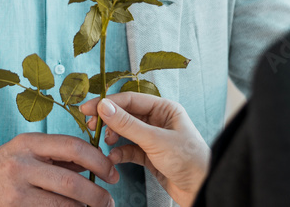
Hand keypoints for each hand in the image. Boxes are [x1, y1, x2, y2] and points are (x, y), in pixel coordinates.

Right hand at [0, 132, 118, 205]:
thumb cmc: (9, 167)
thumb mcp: (29, 151)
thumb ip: (59, 155)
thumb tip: (98, 162)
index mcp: (29, 143)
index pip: (72, 146)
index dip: (98, 160)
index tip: (112, 172)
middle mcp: (21, 165)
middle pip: (71, 183)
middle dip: (97, 195)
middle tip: (108, 201)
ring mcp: (17, 191)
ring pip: (64, 205)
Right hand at [80, 93, 209, 206]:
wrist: (202, 190)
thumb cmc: (188, 160)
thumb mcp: (155, 140)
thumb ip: (128, 124)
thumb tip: (103, 107)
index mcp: (165, 108)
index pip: (131, 99)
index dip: (108, 103)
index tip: (88, 108)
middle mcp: (158, 120)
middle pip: (126, 114)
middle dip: (109, 120)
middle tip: (91, 126)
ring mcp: (153, 138)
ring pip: (126, 132)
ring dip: (113, 136)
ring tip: (104, 142)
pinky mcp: (150, 156)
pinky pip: (129, 149)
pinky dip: (119, 153)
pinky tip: (113, 158)